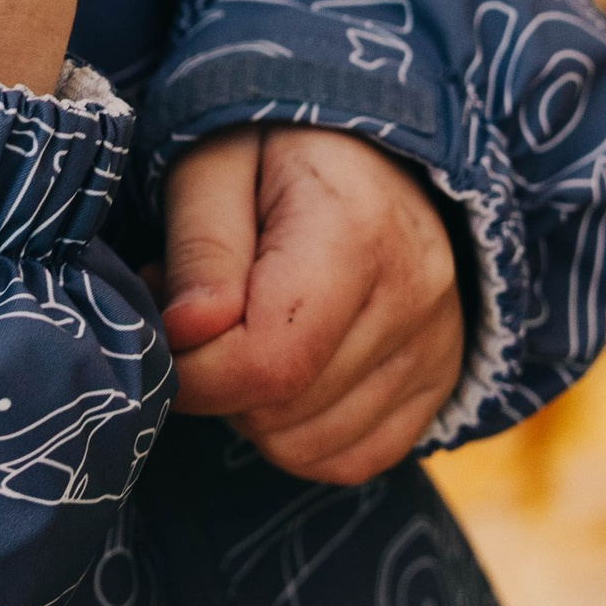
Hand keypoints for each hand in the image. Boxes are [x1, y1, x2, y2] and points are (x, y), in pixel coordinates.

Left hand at [159, 123, 463, 481]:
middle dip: (217, 380)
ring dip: (253, 408)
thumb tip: (188, 332)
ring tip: (245, 331)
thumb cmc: (274, 150)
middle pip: (283, 410)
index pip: (267, 361)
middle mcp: (415, 297)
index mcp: (358, 233)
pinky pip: (351, 458)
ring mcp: (438, 346)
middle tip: (202, 314)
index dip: (194, 371)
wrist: (367, 146)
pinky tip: (285, 369)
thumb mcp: (214, 164)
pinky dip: (299, 434)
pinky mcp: (440, 381)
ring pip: (308, 446)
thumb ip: (201, 248)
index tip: (166, 331)